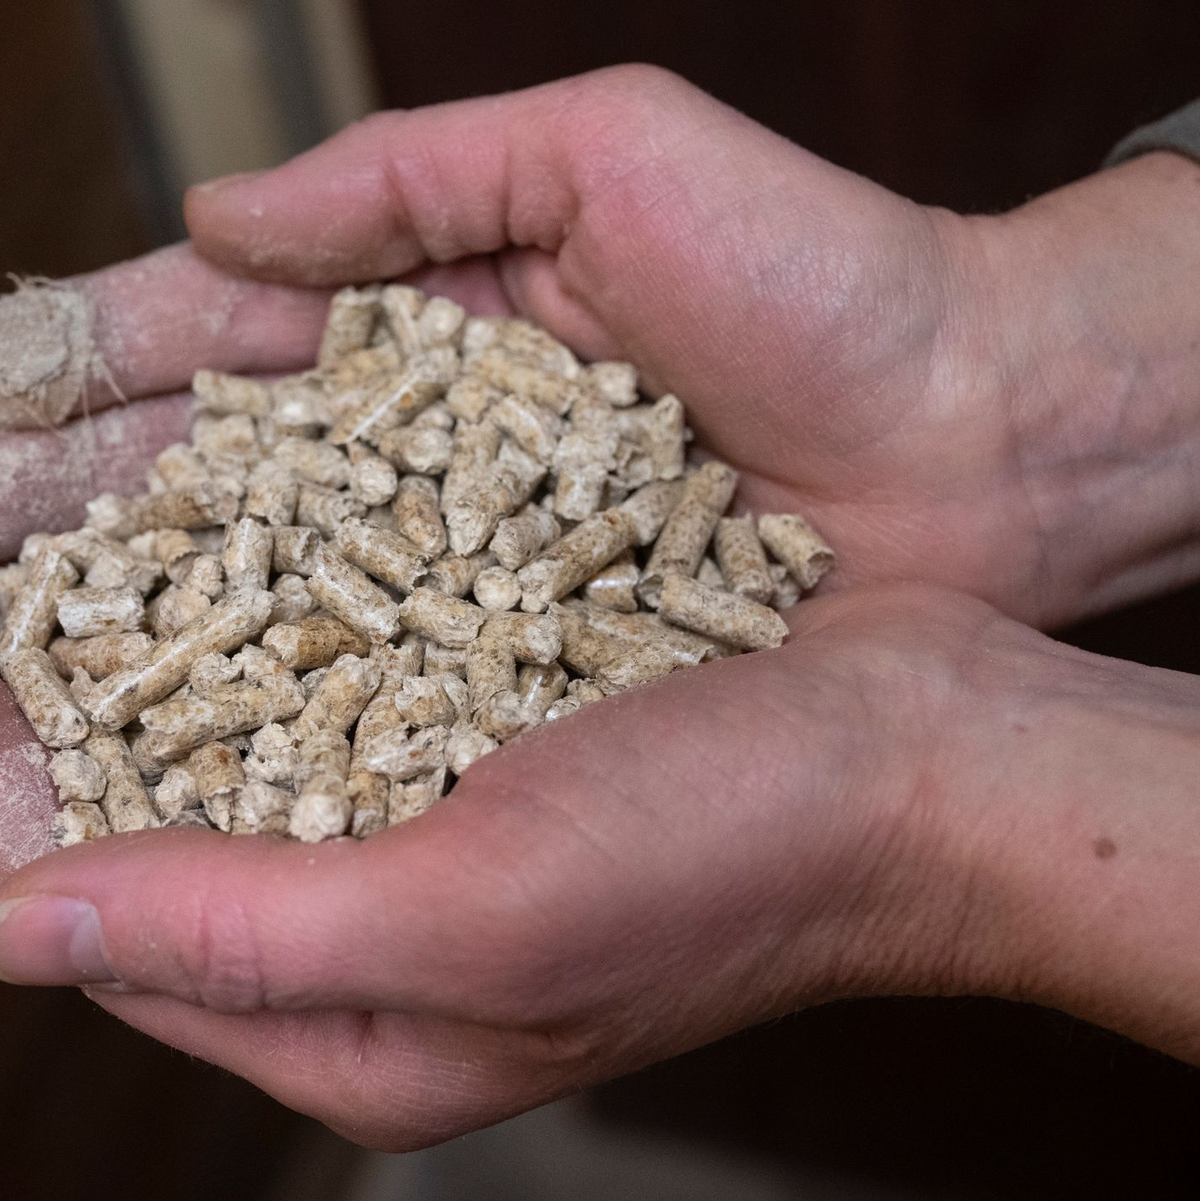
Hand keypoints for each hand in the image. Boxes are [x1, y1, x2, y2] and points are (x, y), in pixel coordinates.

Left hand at [3, 582, 1199, 1148]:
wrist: (918, 756)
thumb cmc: (731, 855)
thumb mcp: (480, 915)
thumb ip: (245, 933)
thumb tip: (17, 929)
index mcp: (366, 1025)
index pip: (126, 941)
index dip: (23, 824)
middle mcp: (399, 928)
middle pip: (188, 829)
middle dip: (96, 718)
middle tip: (27, 581)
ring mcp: (461, 819)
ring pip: (276, 734)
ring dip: (199, 646)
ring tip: (120, 533)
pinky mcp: (516, 729)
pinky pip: (376, 672)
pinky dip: (317, 609)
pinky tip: (280, 527)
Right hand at [8, 67, 1199, 622]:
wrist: (973, 441)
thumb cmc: (820, 280)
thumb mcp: (613, 154)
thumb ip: (411, 180)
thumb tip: (213, 218)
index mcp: (420, 329)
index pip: (198, 355)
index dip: (74, 397)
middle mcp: (429, 465)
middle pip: (207, 496)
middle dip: (71, 539)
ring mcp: (480, 574)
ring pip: (274, 609)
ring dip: (141, 650)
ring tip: (16, 696)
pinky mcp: (545, 664)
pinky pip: (387, 694)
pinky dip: (280, 723)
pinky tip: (169, 762)